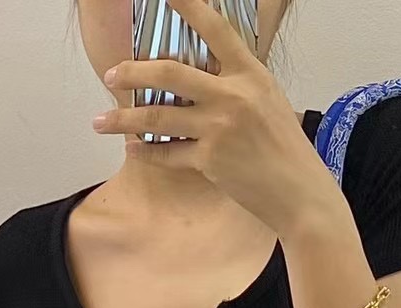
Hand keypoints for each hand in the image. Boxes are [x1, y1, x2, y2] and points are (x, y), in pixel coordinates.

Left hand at [94, 0, 344, 240]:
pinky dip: (147, 153)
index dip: (189, 6)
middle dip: (133, 72)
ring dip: (124, 120)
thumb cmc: (287, 150)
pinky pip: (168, 154)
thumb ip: (238, 84)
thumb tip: (202, 77)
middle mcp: (231, 96)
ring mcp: (218, 129)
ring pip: (158, 117)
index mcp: (250, 75)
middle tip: (111, 75)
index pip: (215, 30)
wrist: (299, 194)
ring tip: (101, 122)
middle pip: (169, 73)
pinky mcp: (210, 161)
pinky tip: (133, 148)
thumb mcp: (269, 102)